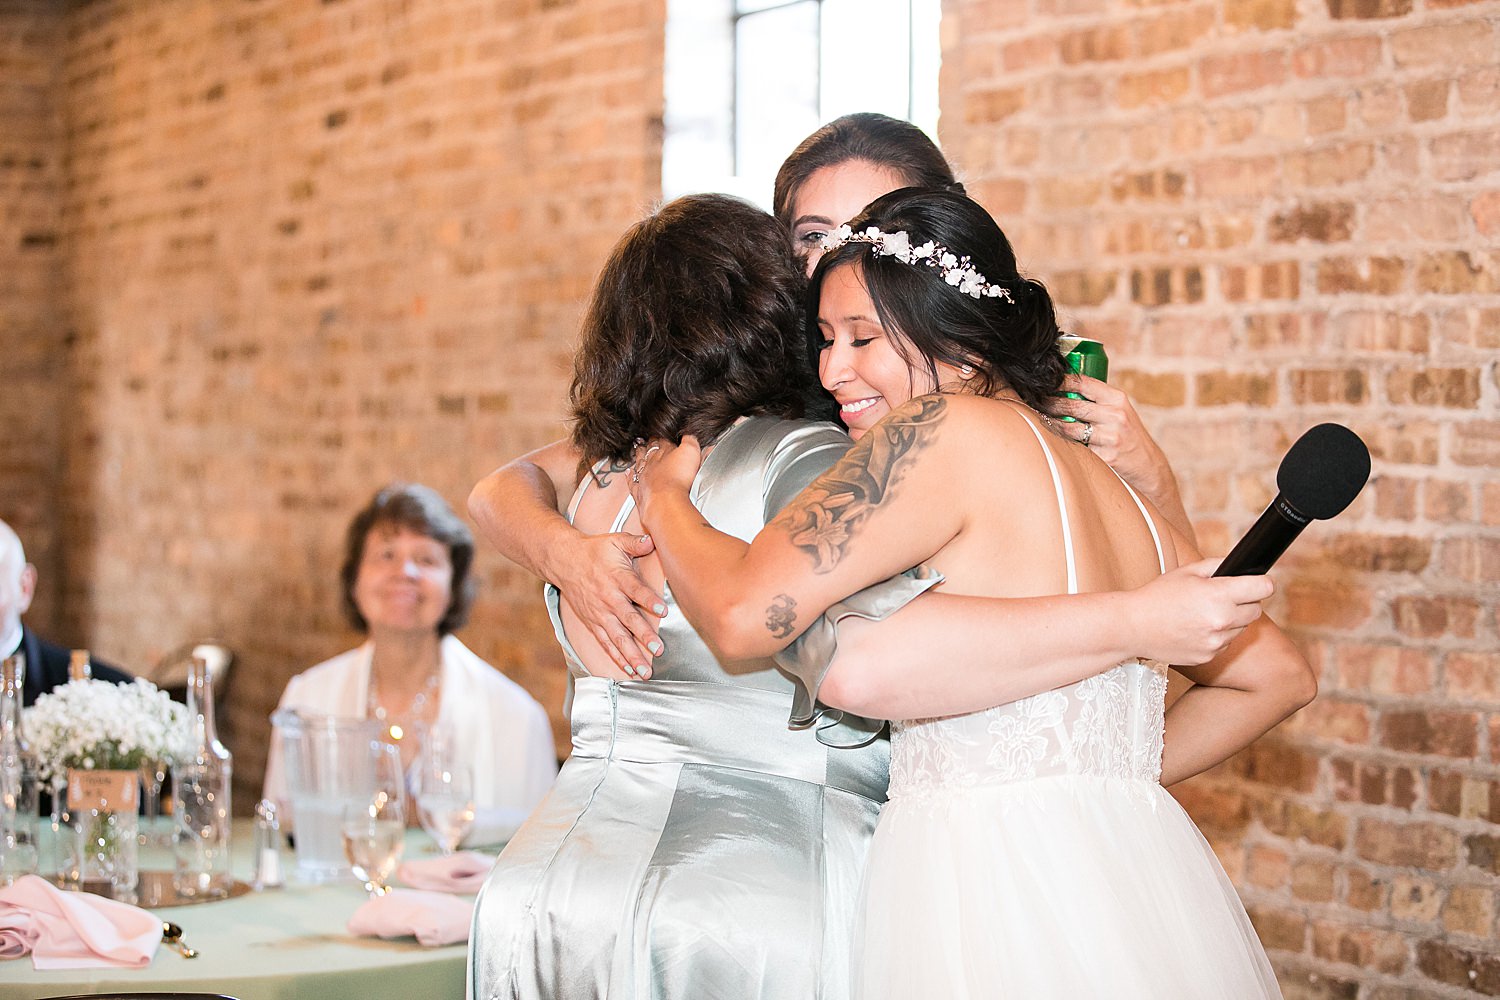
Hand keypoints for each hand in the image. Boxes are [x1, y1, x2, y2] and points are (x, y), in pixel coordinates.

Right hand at [548, 531, 665, 678]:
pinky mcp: (593, 623)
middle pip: (628, 620)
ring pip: (617, 638)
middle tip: (658, 649)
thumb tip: (652, 539)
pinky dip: (618, 658)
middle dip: (643, 636)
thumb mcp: (615, 541)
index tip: (663, 610)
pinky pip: (606, 643)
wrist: (564, 561)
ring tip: (645, 671)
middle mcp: (609, 599)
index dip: (649, 601)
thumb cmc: (594, 551)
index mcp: (617, 578)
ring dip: (632, 655)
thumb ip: (636, 543)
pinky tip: (630, 670)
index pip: (635, 590)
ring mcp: (600, 614)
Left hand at [630, 436, 702, 519]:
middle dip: (649, 445)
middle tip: (648, 441)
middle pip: (649, 450)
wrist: (665, 501)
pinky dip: (630, 476)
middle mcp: (651, 463)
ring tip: (638, 450)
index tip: (661, 435)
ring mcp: (643, 477)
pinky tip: (629, 473)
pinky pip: (632, 481)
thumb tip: (689, 434)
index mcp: (663, 452)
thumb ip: (689, 440)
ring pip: (639, 463)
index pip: (662, 441)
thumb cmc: (677, 478)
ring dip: (639, 456)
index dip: (662, 437)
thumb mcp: (690, 452)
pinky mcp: (640, 491)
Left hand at [1048, 375, 1171, 495]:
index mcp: (1117, 399)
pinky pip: (1075, 447)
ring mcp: (1109, 437)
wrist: (1147, 464)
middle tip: (1033, 400)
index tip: (1045, 380)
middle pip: (1072, 405)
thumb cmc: (1128, 434)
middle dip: (1049, 402)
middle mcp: (1115, 415)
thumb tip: (1062, 387)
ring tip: (1037, 417)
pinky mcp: (1104, 456)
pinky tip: (1051, 439)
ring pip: (1069, 427)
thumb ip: (1097, 400)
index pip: (1083, 383)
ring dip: (1050, 422)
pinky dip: (1061, 443)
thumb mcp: (1120, 411)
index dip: (1060, 380)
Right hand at [1126, 559, 1273, 666]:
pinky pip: (1225, 644)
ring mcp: (1216, 642)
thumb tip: (1241, 566)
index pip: (1263, 588)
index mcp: (1218, 595)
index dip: (1260, 583)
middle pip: (1256, 610)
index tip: (1256, 583)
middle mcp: (1221, 621)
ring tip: (1203, 615)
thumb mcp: (1186, 572)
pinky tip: (1195, 629)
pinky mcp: (1209, 656)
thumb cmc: (1157, 596)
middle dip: (1245, 602)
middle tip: (1224, 598)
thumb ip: (1218, 565)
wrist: (1132, 627)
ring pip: (1241, 629)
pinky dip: (1216, 637)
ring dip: (1230, 621)